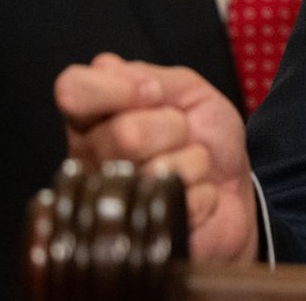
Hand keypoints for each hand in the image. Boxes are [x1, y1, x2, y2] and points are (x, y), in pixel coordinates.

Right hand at [55, 53, 259, 263]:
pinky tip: (194, 195)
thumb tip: (109, 69)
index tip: (155, 93)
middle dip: (174, 127)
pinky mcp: (138, 236)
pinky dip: (203, 194)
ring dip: (193, 161)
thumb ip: (152, 76)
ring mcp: (108, 203)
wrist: (232, 189)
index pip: (72, 89)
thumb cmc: (204, 136)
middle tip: (182, 134)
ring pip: (156, 170)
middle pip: (125, 133)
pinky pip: (183, 202)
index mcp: (92, 117)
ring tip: (190, 165)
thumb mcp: (188, 90)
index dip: (119, 88)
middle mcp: (89, 159)